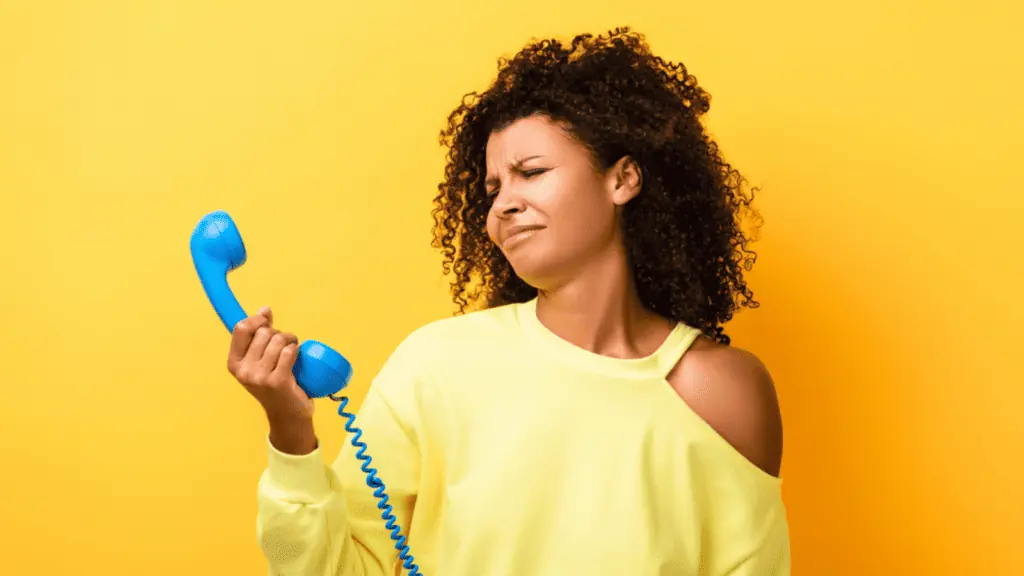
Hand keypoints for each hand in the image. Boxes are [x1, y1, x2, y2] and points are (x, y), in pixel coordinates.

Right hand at [227, 307, 314, 425]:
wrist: (287, 414)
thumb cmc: (275, 383)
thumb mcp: (260, 360)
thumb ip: (259, 335)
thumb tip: (264, 310)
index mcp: (234, 363)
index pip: (240, 328)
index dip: (256, 319)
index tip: (267, 320)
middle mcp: (243, 371)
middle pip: (263, 332)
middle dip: (278, 332)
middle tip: (284, 344)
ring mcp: (259, 377)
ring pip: (278, 340)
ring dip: (290, 340)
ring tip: (292, 349)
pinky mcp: (277, 381)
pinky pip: (289, 351)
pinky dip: (296, 350)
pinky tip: (296, 358)